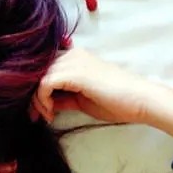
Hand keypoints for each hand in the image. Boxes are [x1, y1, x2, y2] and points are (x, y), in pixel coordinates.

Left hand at [30, 48, 155, 124]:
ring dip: (38, 101)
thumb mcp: (80, 100)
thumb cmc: (114, 102)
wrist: (138, 100)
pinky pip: (45, 84)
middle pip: (39, 72)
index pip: (45, 70)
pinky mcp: (75, 73)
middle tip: (38, 116)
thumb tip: (45, 103)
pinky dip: (43, 100)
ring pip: (39, 78)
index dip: (36, 91)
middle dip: (33, 97)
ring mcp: (74, 61)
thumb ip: (62, 98)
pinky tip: (51, 113)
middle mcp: (73, 55)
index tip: (40, 112)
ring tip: (47, 116)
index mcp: (75, 58)